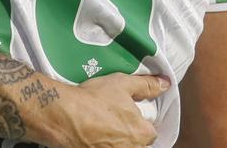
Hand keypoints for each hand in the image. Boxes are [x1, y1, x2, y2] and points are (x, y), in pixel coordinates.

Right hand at [49, 74, 166, 147]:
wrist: (62, 115)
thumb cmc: (93, 100)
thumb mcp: (122, 84)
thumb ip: (147, 85)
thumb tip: (165, 84)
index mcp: (142, 134)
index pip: (150, 132)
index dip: (139, 122)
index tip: (127, 114)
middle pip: (136, 144)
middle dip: (127, 135)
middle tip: (112, 121)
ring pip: (120, 147)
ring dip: (113, 140)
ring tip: (99, 127)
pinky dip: (99, 143)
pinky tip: (90, 135)